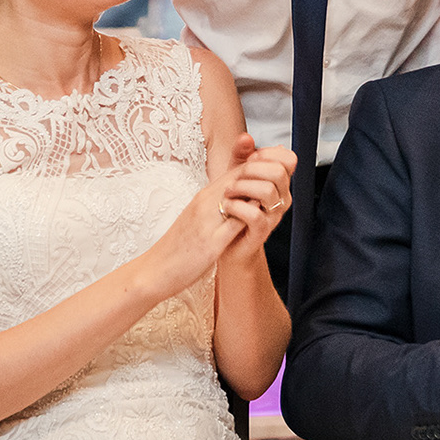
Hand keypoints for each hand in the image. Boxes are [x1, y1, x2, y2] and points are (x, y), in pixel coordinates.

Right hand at [142, 166, 271, 299]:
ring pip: (239, 198)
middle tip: (284, 179)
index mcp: (203, 198)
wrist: (154, 270)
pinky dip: (250, 218)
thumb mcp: (196, 218)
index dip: (258, 169)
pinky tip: (264, 219)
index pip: (235, 173)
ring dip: (260, 196)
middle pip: (239, 179)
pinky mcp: (209, 244)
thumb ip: (215, 205)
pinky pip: (235, 225)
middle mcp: (204, 204)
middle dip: (264, 177)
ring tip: (278, 198)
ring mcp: (206, 222)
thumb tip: (236, 198)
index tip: (276, 170)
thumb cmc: (177, 246)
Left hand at [215, 145, 295, 259]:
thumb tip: (246, 137)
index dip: (268, 153)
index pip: (289, 159)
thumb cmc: (235, 208)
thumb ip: (241, 156)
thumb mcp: (237, 177)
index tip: (250, 158)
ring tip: (228, 192)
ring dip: (242, 187)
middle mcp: (282, 198)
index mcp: (279, 182)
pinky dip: (236, 207)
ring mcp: (274, 215)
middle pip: (279, 172)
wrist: (229, 241)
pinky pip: (254, 214)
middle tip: (236, 177)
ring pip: (268, 191)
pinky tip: (228, 206)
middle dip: (252, 169)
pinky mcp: (262, 231)